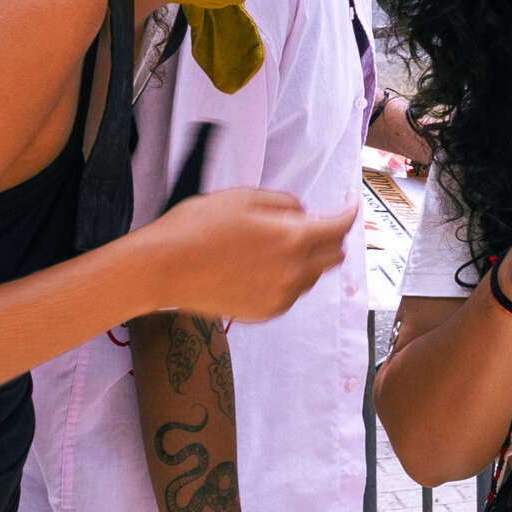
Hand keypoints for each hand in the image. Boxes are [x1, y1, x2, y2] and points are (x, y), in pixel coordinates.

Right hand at [135, 186, 351, 321]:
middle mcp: (293, 271)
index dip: (348, 213)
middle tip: (312, 226)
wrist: (162, 269)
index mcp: (293, 238)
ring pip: (312, 277)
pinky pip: (290, 294)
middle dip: (330, 238)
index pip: (339, 227)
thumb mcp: (245, 197)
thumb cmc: (197, 226)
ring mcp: (279, 297)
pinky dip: (286, 280)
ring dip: (306, 261)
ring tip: (272, 247)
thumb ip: (285, 204)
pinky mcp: (264, 313)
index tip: (350, 207)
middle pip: (334, 256)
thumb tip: (304, 214)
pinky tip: (259, 268)